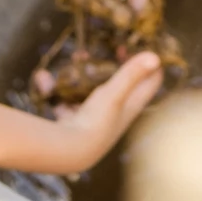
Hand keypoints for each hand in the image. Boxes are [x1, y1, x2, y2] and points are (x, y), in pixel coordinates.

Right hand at [52, 52, 163, 170]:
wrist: (67, 153)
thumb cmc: (96, 123)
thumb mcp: (114, 94)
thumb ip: (131, 75)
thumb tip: (156, 56)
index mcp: (130, 108)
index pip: (150, 84)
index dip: (151, 66)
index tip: (145, 47)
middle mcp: (115, 115)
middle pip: (122, 86)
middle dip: (115, 65)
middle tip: (113, 48)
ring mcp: (93, 120)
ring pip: (91, 91)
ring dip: (83, 74)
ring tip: (77, 57)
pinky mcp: (73, 124)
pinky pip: (66, 102)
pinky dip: (56, 89)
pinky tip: (45, 80)